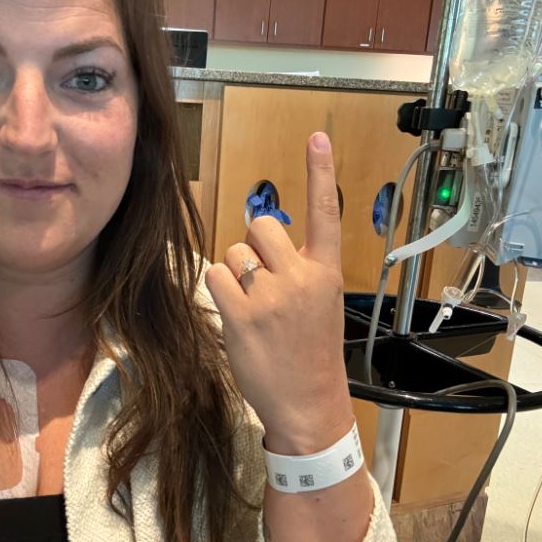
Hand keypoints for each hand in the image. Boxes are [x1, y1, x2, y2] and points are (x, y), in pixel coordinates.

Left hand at [205, 132, 352, 451]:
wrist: (309, 403)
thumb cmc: (311, 352)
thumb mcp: (319, 304)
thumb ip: (297, 268)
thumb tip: (259, 240)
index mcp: (325, 272)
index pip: (326, 213)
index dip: (320, 173)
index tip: (317, 137)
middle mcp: (301, 277)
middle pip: (261, 226)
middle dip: (254, 247)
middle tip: (262, 281)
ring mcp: (271, 296)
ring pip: (234, 251)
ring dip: (235, 272)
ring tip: (252, 305)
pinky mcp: (241, 314)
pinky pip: (215, 276)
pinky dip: (219, 291)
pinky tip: (235, 315)